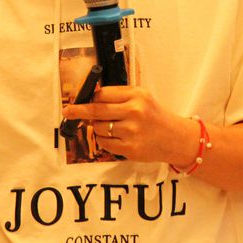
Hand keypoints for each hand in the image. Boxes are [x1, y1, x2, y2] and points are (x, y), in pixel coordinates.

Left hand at [61, 86, 199, 166]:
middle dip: (78, 111)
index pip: (103, 94)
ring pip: (98, 128)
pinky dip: (104, 140)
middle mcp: (134, 112)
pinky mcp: (130, 148)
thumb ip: (119, 97)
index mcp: (137, 95)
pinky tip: (115, 137)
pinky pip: (104, 143)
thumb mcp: (142, 98)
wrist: (175, 138)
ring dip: (97, 128)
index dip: (89, 97)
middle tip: (67, 111)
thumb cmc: (155, 116)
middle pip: (96, 110)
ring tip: (111, 127)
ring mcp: (132, 131)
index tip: (78, 99)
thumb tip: (90, 99)